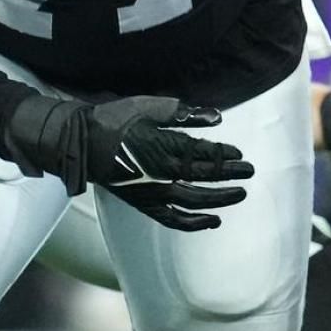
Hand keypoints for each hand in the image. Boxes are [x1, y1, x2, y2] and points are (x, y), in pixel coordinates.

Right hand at [4, 94, 251, 231]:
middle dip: (231, 175)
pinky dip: (195, 223)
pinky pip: (173, 219)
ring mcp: (153, 191)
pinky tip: (213, 221)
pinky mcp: (144, 204)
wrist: (80, 141)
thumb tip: (216, 117)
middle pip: (205, 177)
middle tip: (250, 173)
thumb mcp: (149, 108)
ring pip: (195, 200)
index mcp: (164, 147)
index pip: (204, 154)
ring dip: (220, 199)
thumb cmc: (115, 120)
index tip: (240, 155)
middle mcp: (162, 173)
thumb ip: (184, 113)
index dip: (225, 155)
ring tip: (240, 194)